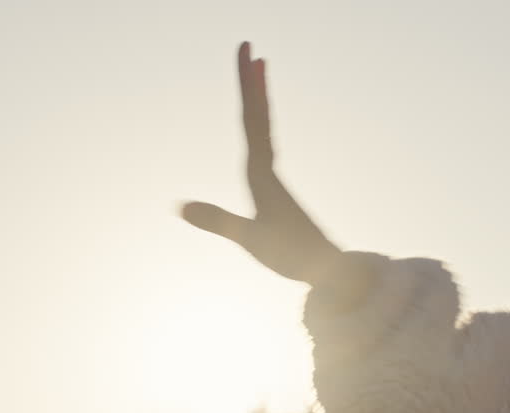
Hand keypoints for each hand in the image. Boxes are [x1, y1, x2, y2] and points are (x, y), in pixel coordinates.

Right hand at [182, 42, 342, 284]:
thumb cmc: (292, 256)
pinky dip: (258, 124)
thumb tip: (180, 206)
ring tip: (257, 68)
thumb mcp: (251, 239)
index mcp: (263, 173)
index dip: (250, 88)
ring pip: (263, 127)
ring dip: (257, 96)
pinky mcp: (274, 191)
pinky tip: (256, 124)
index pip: (254, 120)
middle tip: (248, 45)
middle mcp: (270, 169)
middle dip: (251, 81)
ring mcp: (273, 179)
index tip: (253, 55)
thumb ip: (218, 221)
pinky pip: (264, 145)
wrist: (329, 270)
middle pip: (258, 115)